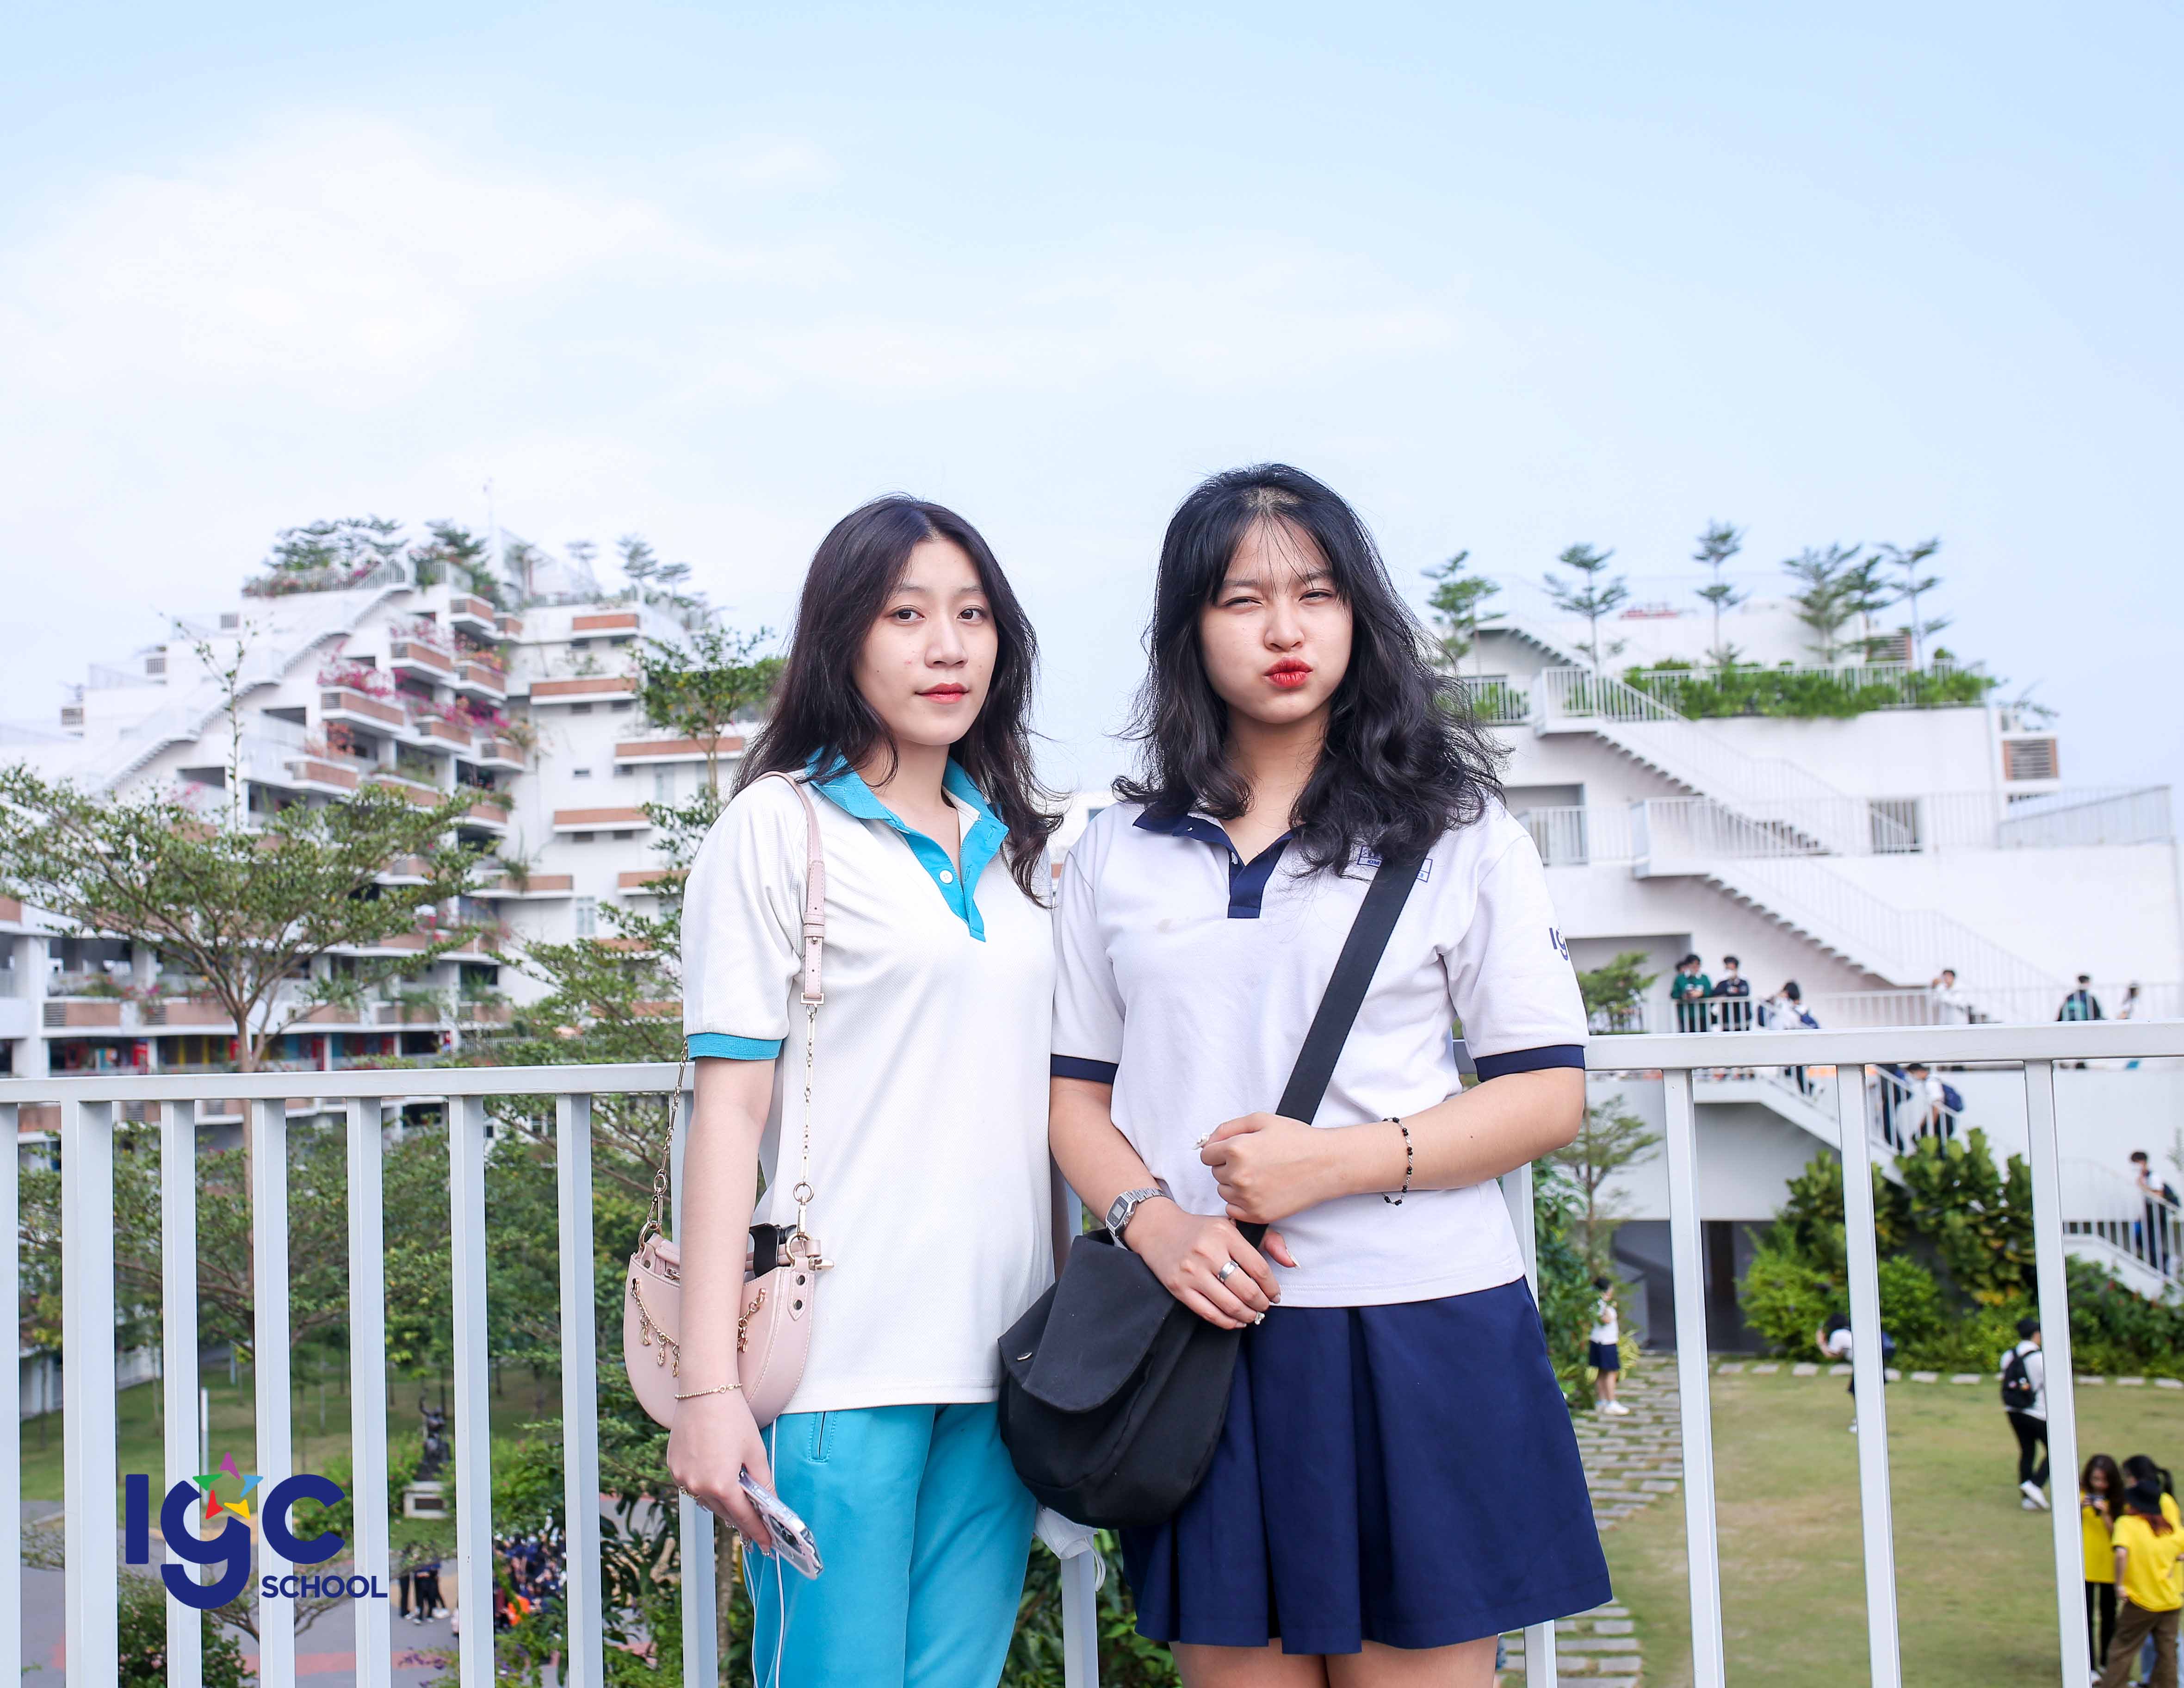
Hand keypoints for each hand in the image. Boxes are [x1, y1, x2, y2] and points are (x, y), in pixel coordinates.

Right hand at [665, 1388, 775, 1548]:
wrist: (704, 1391)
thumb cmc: (733, 1418)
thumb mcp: (755, 1452)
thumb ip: (763, 1482)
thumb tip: (770, 1503)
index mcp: (721, 1484)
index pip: (743, 1517)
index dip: (757, 1532)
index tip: (766, 1544)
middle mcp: (697, 1485)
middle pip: (724, 1512)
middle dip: (741, 1520)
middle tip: (755, 1528)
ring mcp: (682, 1477)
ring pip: (706, 1501)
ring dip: (722, 1504)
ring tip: (738, 1506)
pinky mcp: (673, 1467)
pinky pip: (692, 1487)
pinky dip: (705, 1489)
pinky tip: (716, 1484)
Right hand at [1122, 1200, 1294, 1328]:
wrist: (1158, 1229)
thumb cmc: (1201, 1230)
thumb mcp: (1232, 1225)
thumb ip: (1267, 1240)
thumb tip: (1292, 1262)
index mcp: (1225, 1233)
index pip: (1259, 1268)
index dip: (1272, 1287)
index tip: (1275, 1295)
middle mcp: (1208, 1252)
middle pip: (1246, 1290)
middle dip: (1261, 1304)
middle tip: (1264, 1307)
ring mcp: (1192, 1272)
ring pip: (1230, 1305)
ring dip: (1247, 1315)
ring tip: (1252, 1315)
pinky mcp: (1179, 1288)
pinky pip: (1209, 1313)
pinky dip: (1228, 1322)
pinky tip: (1235, 1320)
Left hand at [1200, 1111, 1358, 1224]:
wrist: (1326, 1164)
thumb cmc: (1297, 1139)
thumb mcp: (1261, 1120)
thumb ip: (1228, 1128)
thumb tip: (1208, 1141)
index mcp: (1236, 1149)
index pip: (1207, 1155)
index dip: (1220, 1151)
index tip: (1235, 1151)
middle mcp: (1238, 1175)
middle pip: (1216, 1173)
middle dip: (1229, 1167)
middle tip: (1255, 1161)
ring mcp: (1247, 1198)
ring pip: (1224, 1192)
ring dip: (1235, 1185)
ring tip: (1261, 1175)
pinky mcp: (1258, 1215)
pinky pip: (1233, 1210)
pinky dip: (1242, 1202)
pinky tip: (1261, 1190)